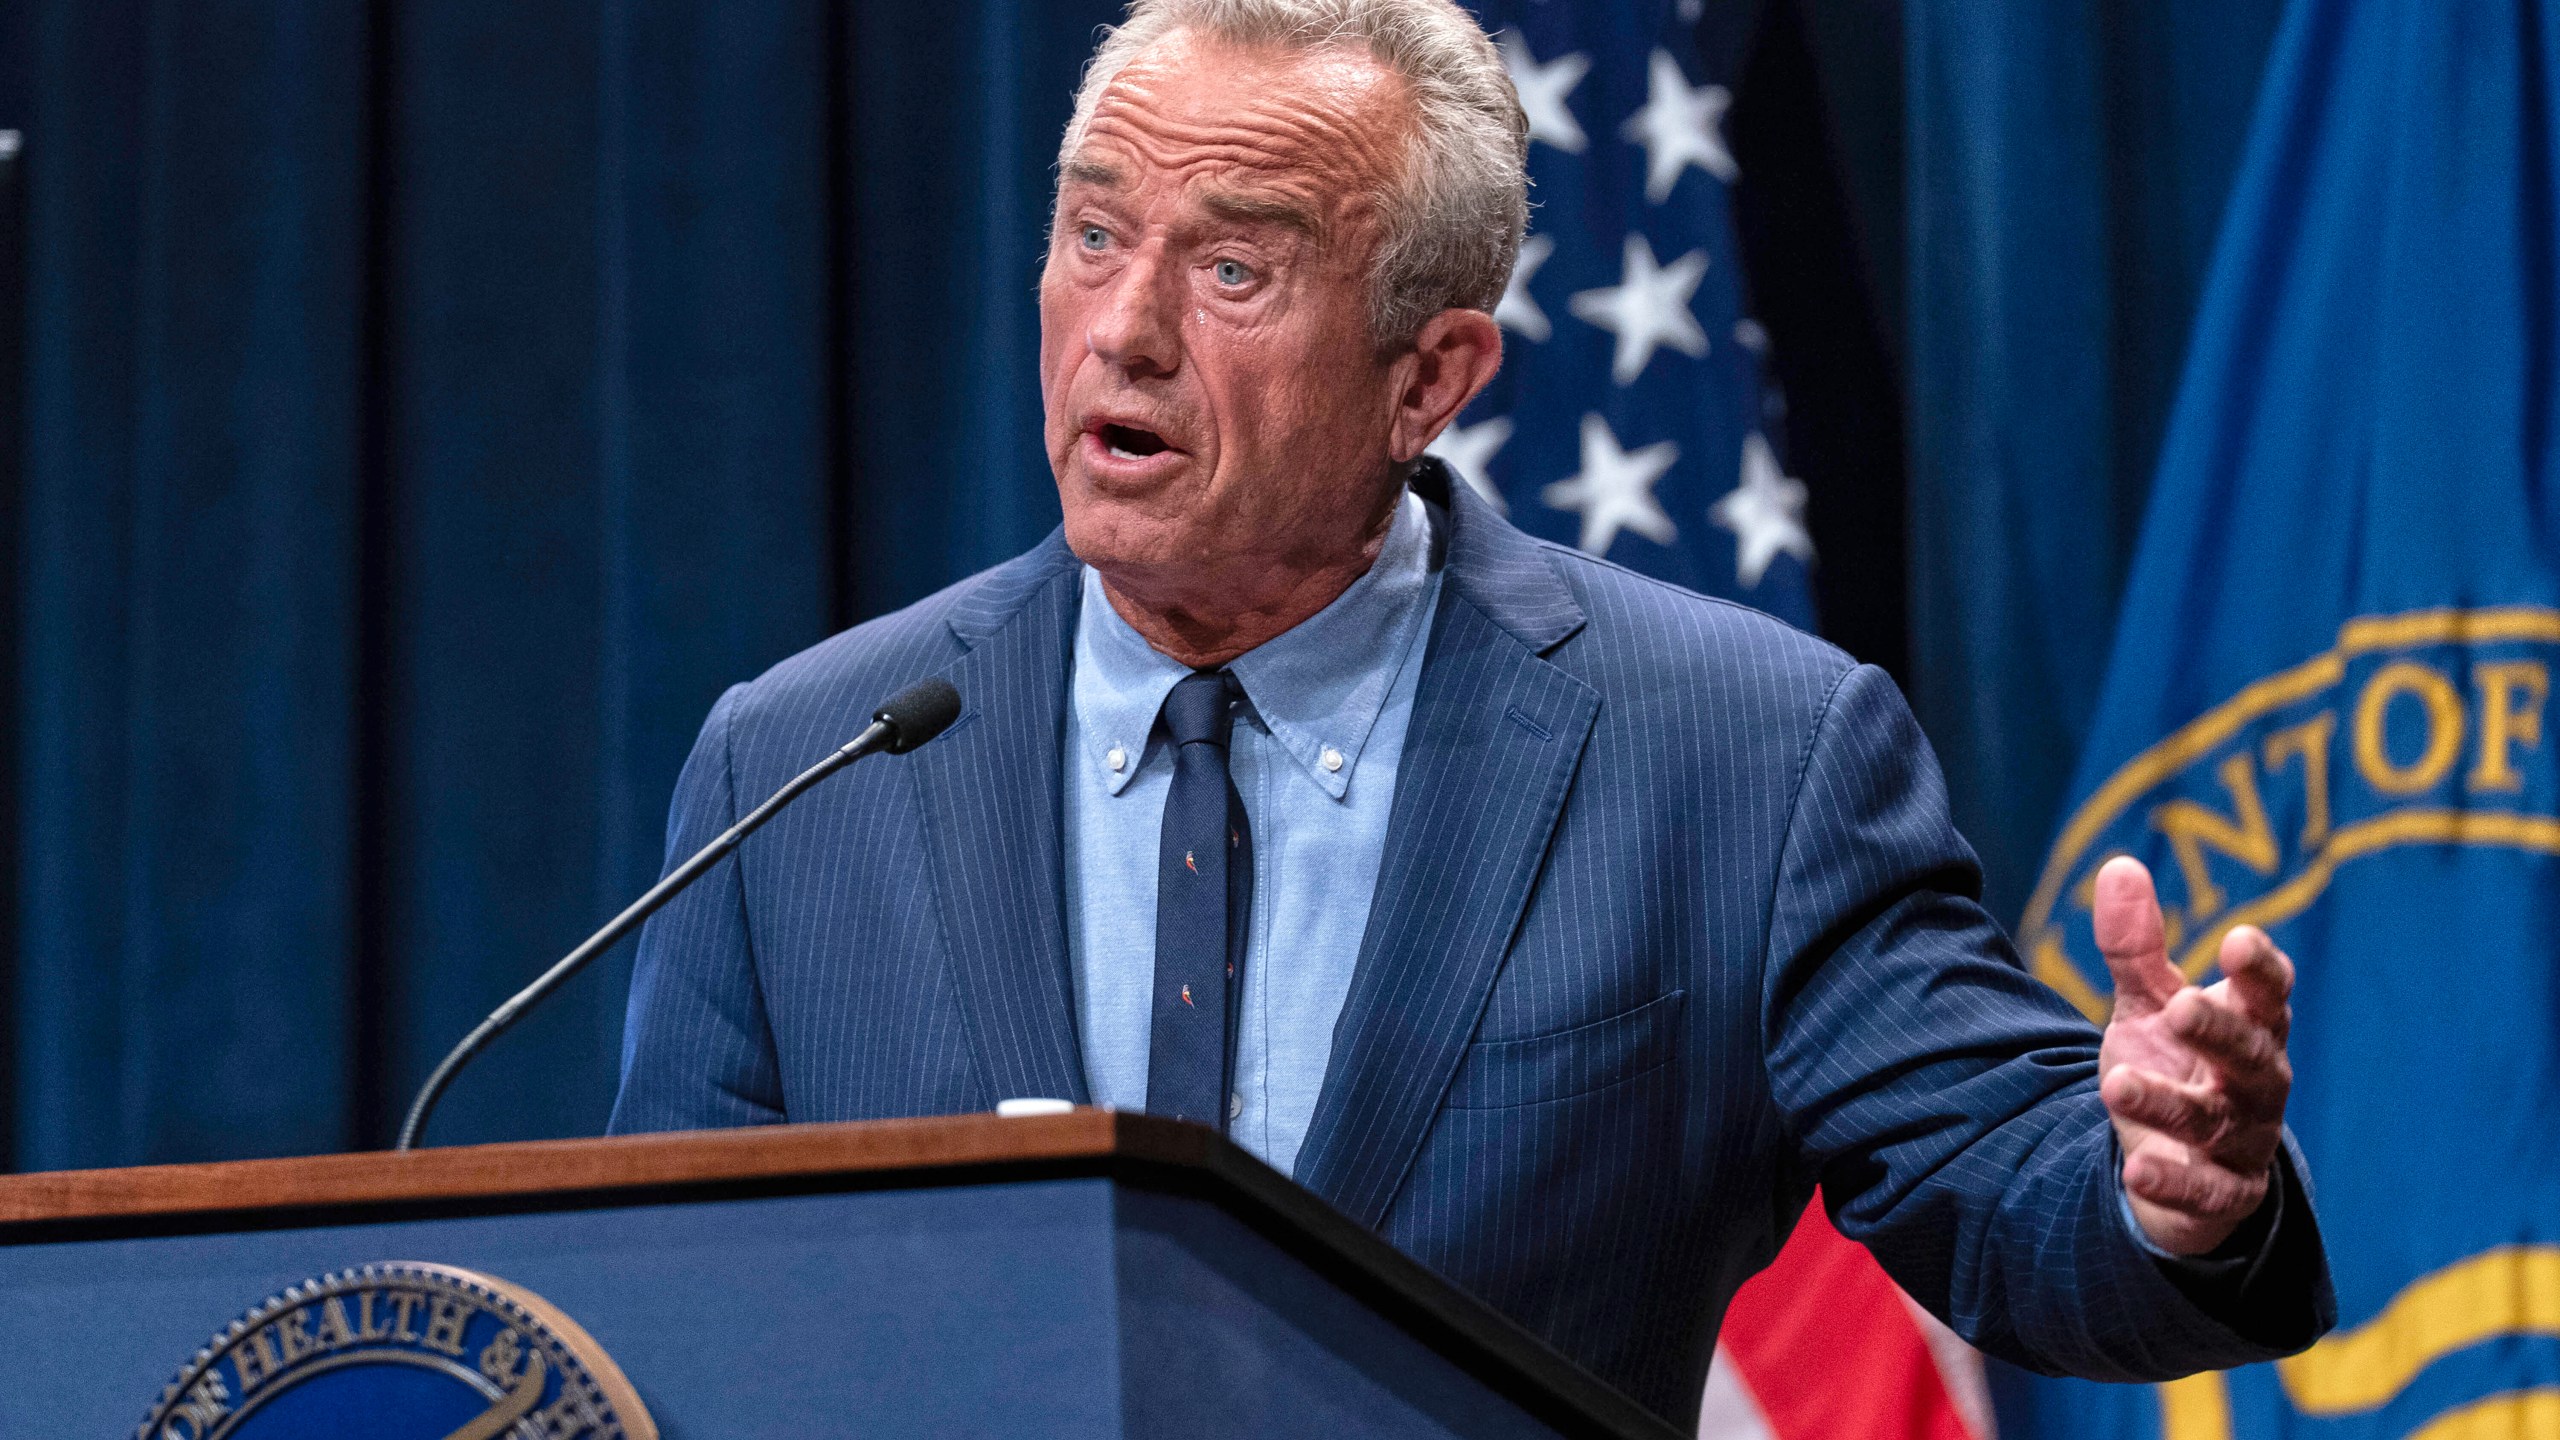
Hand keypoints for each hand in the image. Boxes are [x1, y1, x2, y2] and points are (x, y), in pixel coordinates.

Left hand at [2093, 856, 2294, 1255]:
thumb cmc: (2177, 1061)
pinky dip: (2173, 1182)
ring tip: (2114, 1084)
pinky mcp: (2222, 1193)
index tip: (2241, 941)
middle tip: (2181, 1007)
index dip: (2261, 970)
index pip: (2268, 995)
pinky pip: (2205, 1192)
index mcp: (2250, 1026)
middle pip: (2250, 1056)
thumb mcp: (2150, 1003)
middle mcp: (2257, 1082)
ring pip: (2216, 1122)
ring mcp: (2243, 1139)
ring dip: (2169, 1105)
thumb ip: (2135, 946)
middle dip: (2220, 1031)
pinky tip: (2137, 1169)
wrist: (2181, 1157)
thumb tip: (2119, 865)